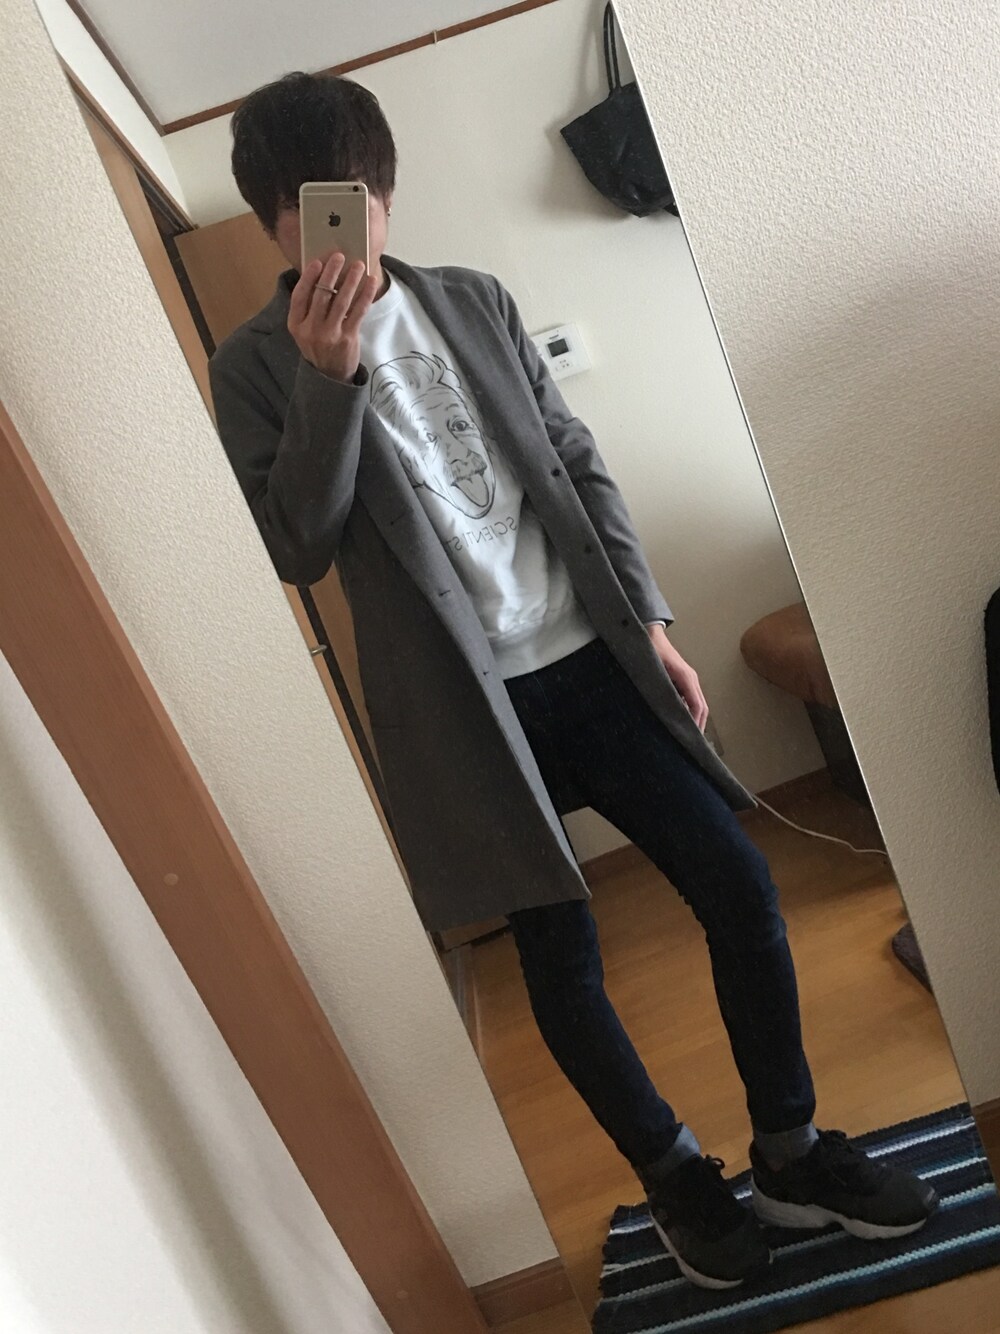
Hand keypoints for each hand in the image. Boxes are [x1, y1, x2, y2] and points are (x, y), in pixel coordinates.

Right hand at [288, 253, 379, 383]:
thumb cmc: (318, 346)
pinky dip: (365, 295)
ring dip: (351, 280)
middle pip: (321, 295)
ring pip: (341, 301)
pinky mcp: (347, 339)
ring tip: (358, 265)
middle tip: (339, 257)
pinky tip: (370, 282)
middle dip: (331, 273)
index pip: (299, 296)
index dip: (308, 278)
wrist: (330, 376)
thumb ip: (308, 309)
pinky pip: (357, 311)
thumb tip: (322, 276)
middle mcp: (311, 330)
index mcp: (296, 325)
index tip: (317, 262)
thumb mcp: (304, 330)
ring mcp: (329, 335)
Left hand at [646, 624, 708, 729]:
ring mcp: (689, 679)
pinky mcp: (684, 679)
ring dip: (696, 719)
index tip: (691, 737)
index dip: (695, 722)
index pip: (697, 705)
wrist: (650, 635)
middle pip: (702, 707)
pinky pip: (692, 698)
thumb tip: (664, 710)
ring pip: (698, 703)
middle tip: (692, 744)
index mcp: (686, 677)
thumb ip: (660, 689)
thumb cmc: (650, 651)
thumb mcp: (653, 671)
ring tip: (689, 736)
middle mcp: (691, 678)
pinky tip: (683, 721)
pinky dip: (691, 712)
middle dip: (699, 725)